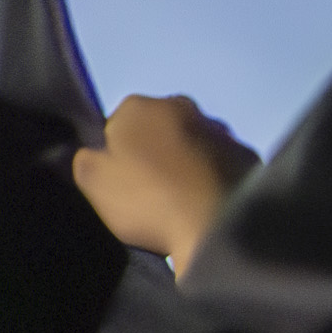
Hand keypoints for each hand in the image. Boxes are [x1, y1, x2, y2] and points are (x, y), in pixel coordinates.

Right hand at [70, 93, 257, 271]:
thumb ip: (82, 159)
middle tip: (149, 194)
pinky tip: (208, 203)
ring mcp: (222, 130)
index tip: (120, 182)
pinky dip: (214, 179)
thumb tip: (89, 151)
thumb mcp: (93, 181)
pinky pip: (222, 165)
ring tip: (181, 202)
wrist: (217, 226)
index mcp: (141, 106)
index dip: (116, 155)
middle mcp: (185, 106)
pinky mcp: (249, 155)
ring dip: (187, 165)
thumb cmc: (148, 199)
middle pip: (158, 131)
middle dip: (154, 155)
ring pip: (193, 146)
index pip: (118, 124)